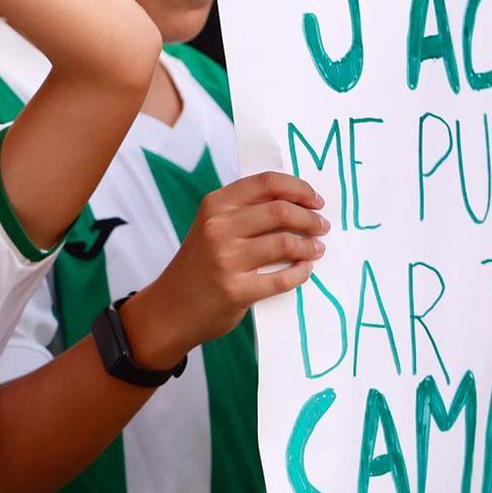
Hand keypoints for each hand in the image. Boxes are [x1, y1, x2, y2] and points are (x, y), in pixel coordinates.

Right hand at [123, 172, 327, 367]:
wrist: (171, 309)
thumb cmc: (199, 265)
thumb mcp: (211, 227)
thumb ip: (245, 212)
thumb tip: (298, 203)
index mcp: (214, 205)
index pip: (266, 183)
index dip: (298, 188)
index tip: (315, 200)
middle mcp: (217, 227)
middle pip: (281, 210)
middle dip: (310, 218)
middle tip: (321, 226)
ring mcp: (225, 259)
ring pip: (285, 243)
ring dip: (309, 246)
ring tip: (316, 249)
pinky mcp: (236, 290)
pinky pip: (282, 278)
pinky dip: (301, 273)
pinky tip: (304, 270)